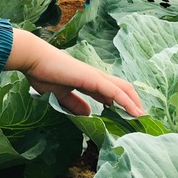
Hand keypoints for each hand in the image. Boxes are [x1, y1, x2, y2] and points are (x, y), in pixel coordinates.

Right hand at [7, 30, 145, 116]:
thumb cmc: (42, 73)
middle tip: (140, 118)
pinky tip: (135, 112)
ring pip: (123, 88)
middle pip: (122, 87)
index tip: (127, 116)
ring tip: (143, 117)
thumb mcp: (59, 95)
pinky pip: (115, 92)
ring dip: (134, 102)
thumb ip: (73, 104)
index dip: (120, 104)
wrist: (34, 59)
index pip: (109, 92)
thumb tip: (87, 114)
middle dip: (133, 102)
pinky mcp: (92, 78)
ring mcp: (95, 76)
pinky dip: (127, 102)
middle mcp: (94, 77)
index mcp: (86, 80)